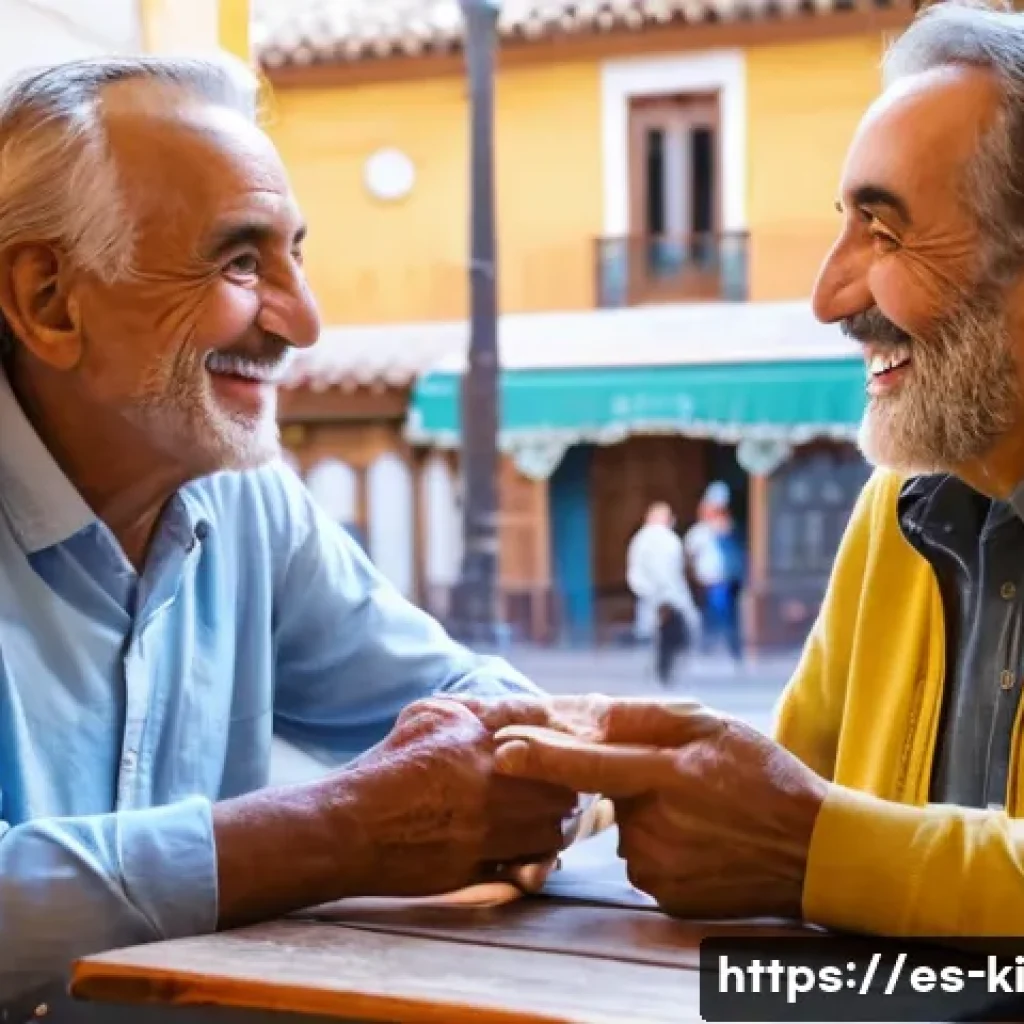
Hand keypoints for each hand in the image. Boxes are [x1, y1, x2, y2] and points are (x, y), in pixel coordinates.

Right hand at [337, 696, 578, 898]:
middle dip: (562, 795)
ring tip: (536, 824)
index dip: (558, 757)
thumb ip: (465, 711)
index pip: (548, 749)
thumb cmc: (382, 771)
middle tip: (554, 796)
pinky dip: (528, 860)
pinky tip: (515, 851)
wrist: (346, 828)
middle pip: (561, 795)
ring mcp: (482, 831)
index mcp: (475, 744)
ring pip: (550, 834)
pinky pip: (523, 866)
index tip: (556, 762)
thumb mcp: (422, 720)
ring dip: (549, 829)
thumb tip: (499, 711)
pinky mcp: (473, 869)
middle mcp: (486, 787)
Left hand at [494, 700, 827, 921]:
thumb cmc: (762, 776)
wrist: (811, 851)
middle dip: (630, 781)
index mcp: (666, 775)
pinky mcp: (664, 896)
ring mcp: (658, 867)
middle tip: (687, 783)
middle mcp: (654, 825)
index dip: (541, 756)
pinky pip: (641, 860)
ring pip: (624, 829)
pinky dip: (660, 846)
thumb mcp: (712, 726)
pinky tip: (698, 841)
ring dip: (645, 815)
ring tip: (700, 813)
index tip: (502, 748)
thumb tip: (590, 715)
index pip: (586, 763)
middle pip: (609, 795)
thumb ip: (646, 719)